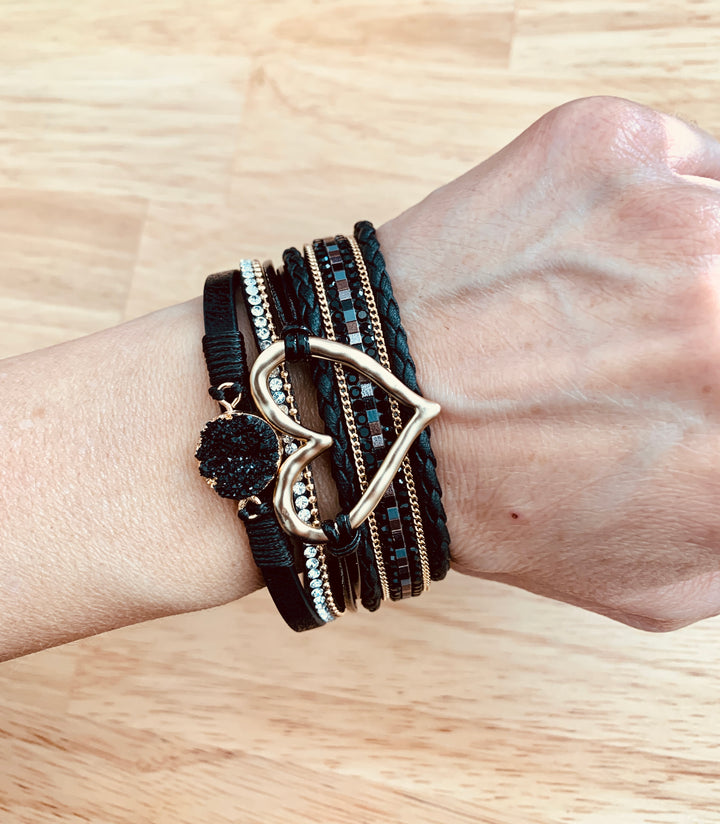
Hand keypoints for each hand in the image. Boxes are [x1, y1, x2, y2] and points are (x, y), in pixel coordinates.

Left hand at [378, 95, 719, 631]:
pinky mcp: (608, 146)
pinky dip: (669, 203)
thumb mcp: (663, 576)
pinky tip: (601, 255)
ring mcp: (675, 214)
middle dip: (712, 324)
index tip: (714, 374)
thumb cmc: (499, 501)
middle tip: (680, 341)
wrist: (376, 414)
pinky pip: (691, 160)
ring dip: (706, 260)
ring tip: (634, 304)